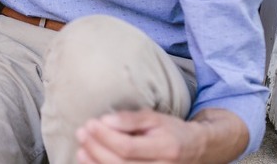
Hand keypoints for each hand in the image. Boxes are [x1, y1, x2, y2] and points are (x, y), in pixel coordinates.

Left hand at [75, 110, 205, 163]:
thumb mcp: (155, 118)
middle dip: (96, 148)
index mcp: (166, 149)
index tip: (90, 123)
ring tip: (81, 149)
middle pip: (120, 163)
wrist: (195, 150)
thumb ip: (130, 119)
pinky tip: (90, 162)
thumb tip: (105, 120)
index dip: (105, 136)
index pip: (128, 147)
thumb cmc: (171, 131)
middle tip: (81, 133)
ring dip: (95, 163)